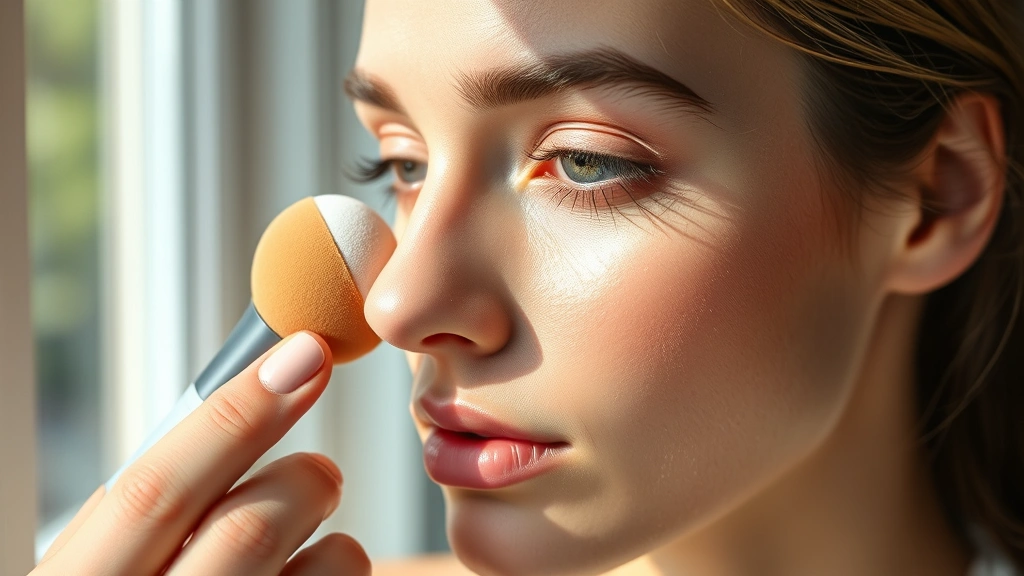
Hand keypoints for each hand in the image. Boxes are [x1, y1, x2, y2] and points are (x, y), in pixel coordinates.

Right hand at [32, 331, 370, 575]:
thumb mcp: (99, 571)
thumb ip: (146, 517)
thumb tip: (238, 409)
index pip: (156, 491)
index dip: (235, 415)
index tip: (303, 353)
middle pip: (251, 527)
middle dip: (303, 478)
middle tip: (319, 474)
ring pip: (328, 566)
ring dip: (335, 540)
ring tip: (311, 548)